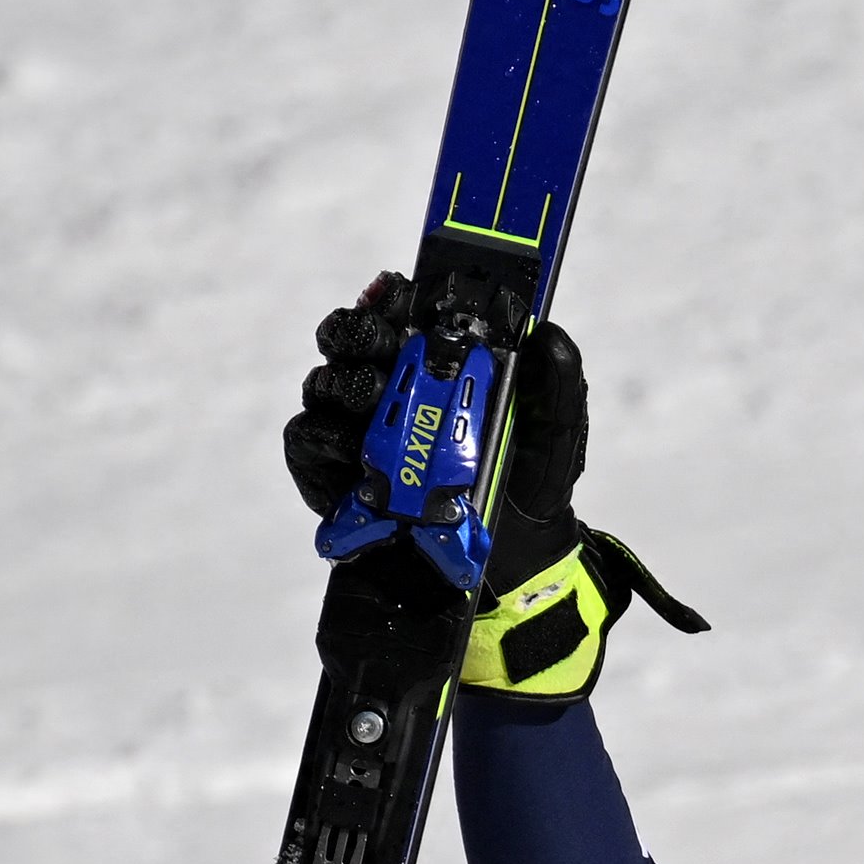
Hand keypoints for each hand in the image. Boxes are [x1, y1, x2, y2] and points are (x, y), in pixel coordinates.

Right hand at [284, 279, 699, 695]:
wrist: (512, 567)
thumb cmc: (529, 486)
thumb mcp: (557, 435)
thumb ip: (557, 385)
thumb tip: (548, 332)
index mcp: (437, 365)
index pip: (400, 312)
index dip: (393, 298)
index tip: (402, 297)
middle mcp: (389, 389)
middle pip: (348, 338)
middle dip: (358, 331)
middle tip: (381, 343)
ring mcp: (355, 431)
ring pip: (323, 384)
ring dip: (345, 383)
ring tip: (372, 398)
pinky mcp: (330, 476)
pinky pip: (306, 442)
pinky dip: (324, 437)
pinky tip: (352, 445)